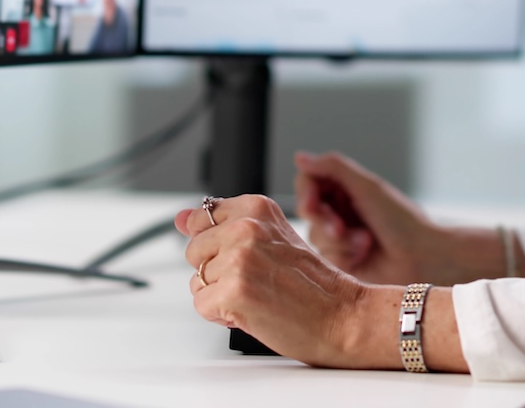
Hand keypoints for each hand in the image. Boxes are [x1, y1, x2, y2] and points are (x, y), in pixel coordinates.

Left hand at [174, 195, 391, 368]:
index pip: (202, 219)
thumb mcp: (272, 238)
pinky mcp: (234, 292)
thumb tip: (181, 217)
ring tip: (257, 295)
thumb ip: (224, 224)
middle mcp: (246, 228)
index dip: (218, 246)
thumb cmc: (314, 284)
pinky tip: (252, 311)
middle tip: (256, 280)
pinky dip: (222, 315)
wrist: (343, 317)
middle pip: (194, 251)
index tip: (243, 256)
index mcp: (256, 208)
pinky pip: (202, 305)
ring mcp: (239, 259)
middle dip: (216, 271)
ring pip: (197, 280)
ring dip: (220, 294)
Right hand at [293, 151, 443, 284]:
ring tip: (366, 242)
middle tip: (339, 228)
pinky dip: (345, 254)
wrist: (423, 257)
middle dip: (323, 220)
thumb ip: (333, 168)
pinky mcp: (341, 260)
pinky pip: (325, 256)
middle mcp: (340, 209)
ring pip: (314, 235)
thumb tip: (299, 157)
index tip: (312, 204)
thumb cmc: (402, 220)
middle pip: (307, 209)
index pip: (309, 182)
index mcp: (346, 188)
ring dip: (340, 240)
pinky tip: (365, 254)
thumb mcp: (367, 187)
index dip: (305, 192)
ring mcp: (340, 236)